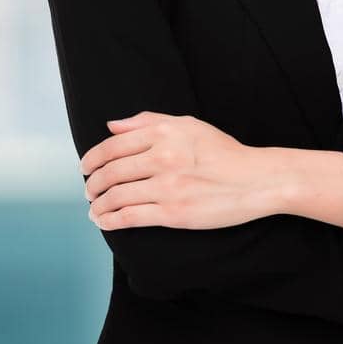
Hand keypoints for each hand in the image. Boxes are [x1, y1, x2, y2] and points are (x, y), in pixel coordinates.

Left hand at [79, 111, 277, 230]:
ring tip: (94, 209)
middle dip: (92, 184)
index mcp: (165, 133)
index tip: (85, 168)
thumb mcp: (190, 125)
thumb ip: (150, 121)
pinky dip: (109, 220)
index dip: (92, 159)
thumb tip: (112, 126)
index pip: (112, 146)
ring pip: (115, 196)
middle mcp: (162, 157)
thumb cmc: (225, 152)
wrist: (257, 180)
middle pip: (110, 172)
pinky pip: (128, 217)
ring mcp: (167, 187)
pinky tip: (104, 222)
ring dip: (97, 205)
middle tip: (89, 191)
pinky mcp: (172, 213)